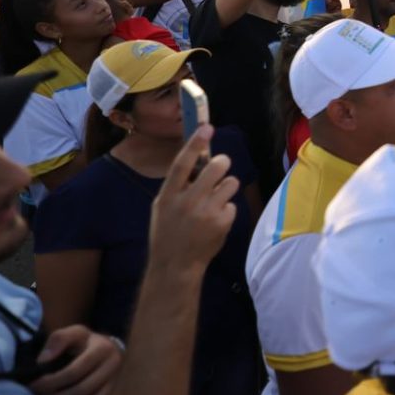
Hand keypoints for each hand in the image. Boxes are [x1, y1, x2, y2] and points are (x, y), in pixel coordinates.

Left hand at [29, 326, 123, 394]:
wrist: (108, 350)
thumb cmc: (84, 343)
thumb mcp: (73, 332)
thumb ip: (58, 340)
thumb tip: (42, 361)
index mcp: (102, 349)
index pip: (74, 371)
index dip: (51, 382)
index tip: (33, 386)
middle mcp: (112, 368)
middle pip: (83, 391)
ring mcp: (114, 386)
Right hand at [148, 126, 238, 276]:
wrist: (175, 266)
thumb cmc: (168, 232)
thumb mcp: (163, 207)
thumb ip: (178, 186)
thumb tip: (198, 160)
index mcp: (168, 196)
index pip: (182, 164)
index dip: (195, 144)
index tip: (206, 128)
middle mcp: (187, 202)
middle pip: (215, 168)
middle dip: (222, 163)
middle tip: (220, 165)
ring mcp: (206, 213)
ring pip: (230, 183)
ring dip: (226, 187)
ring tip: (215, 199)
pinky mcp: (221, 223)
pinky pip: (232, 205)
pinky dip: (226, 211)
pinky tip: (215, 222)